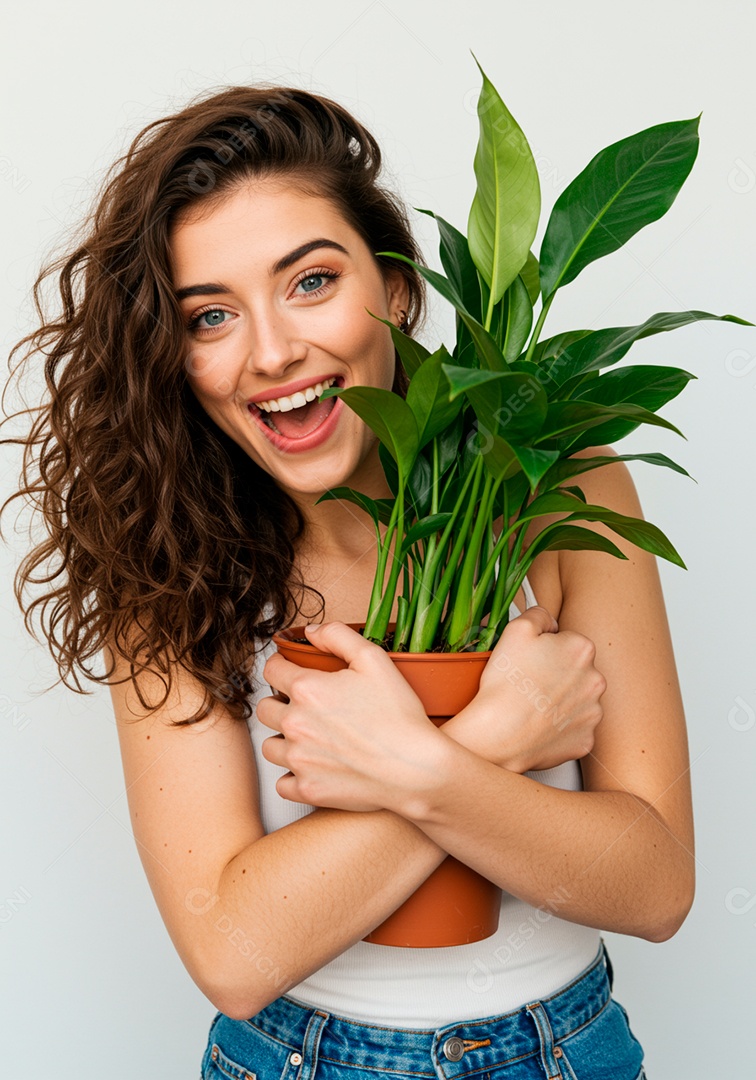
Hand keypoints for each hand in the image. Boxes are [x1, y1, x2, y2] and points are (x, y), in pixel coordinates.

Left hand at [257, 622, 441, 811]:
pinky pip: (283, 782)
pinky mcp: (307, 789)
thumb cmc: (400, 717)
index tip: (290, 672)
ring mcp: (299, 760)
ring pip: (270, 746)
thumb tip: (310, 631)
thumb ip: (337, 636)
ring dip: (284, 740)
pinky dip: (294, 775)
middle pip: (265, 708)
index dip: (281, 667)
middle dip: (280, 703)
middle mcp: (296, 724)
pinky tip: (314, 766)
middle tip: (305, 706)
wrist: (417, 769)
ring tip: (310, 738)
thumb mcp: (374, 659)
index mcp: (307, 690)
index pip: (271, 670)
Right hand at [443, 606, 605, 772]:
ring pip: (577, 700)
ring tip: (532, 705)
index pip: (567, 642)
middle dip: (557, 675)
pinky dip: (560, 727)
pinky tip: (539, 724)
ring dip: (560, 701)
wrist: (499, 733)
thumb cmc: (506, 683)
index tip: (530, 661)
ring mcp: (593, 713)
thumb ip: (539, 615)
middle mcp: (595, 680)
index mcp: (582, 649)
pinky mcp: (586, 740)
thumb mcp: (515, 629)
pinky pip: (574, 729)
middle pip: (576, 671)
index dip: (545, 650)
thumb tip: (549, 621)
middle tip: (529, 683)